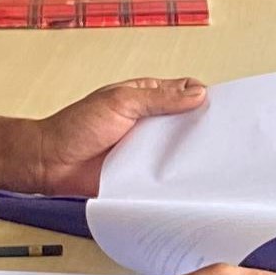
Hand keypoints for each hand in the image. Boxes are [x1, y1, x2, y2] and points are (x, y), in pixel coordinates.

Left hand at [9, 76, 207, 196]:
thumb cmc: (76, 127)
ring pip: (179, 152)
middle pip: (188, 123)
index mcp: (147, 97)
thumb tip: (197, 93)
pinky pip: (165, 176)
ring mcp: (147, 150)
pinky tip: (189, 182)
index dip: (205, 98)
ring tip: (214, 162)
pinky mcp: (142, 175)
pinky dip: (176, 179)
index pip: (186, 92)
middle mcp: (150, 123)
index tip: (223, 109)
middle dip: (204, 130)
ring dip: (191, 156)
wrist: (50, 163)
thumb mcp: (121, 102)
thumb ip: (159, 98)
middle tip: (225, 138)